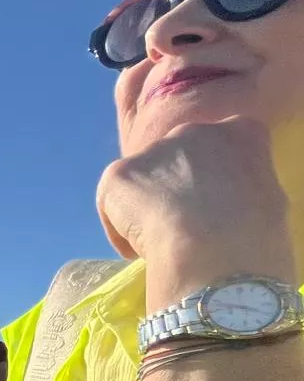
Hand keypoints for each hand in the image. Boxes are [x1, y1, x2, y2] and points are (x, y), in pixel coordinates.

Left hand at [97, 117, 295, 306]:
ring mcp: (153, 148)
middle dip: (176, 187)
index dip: (213, 181)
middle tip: (183, 224)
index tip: (214, 207)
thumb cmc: (254, 234)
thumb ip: (241, 184)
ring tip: (162, 241)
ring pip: (143, 181)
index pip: (223, 148)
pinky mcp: (118, 172)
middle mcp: (194, 130)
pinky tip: (139, 250)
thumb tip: (225, 198)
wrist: (216, 247)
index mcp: (242, 131)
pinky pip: (113, 204)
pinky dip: (121, 231)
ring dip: (147, 208)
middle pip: (177, 158)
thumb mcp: (267, 199)